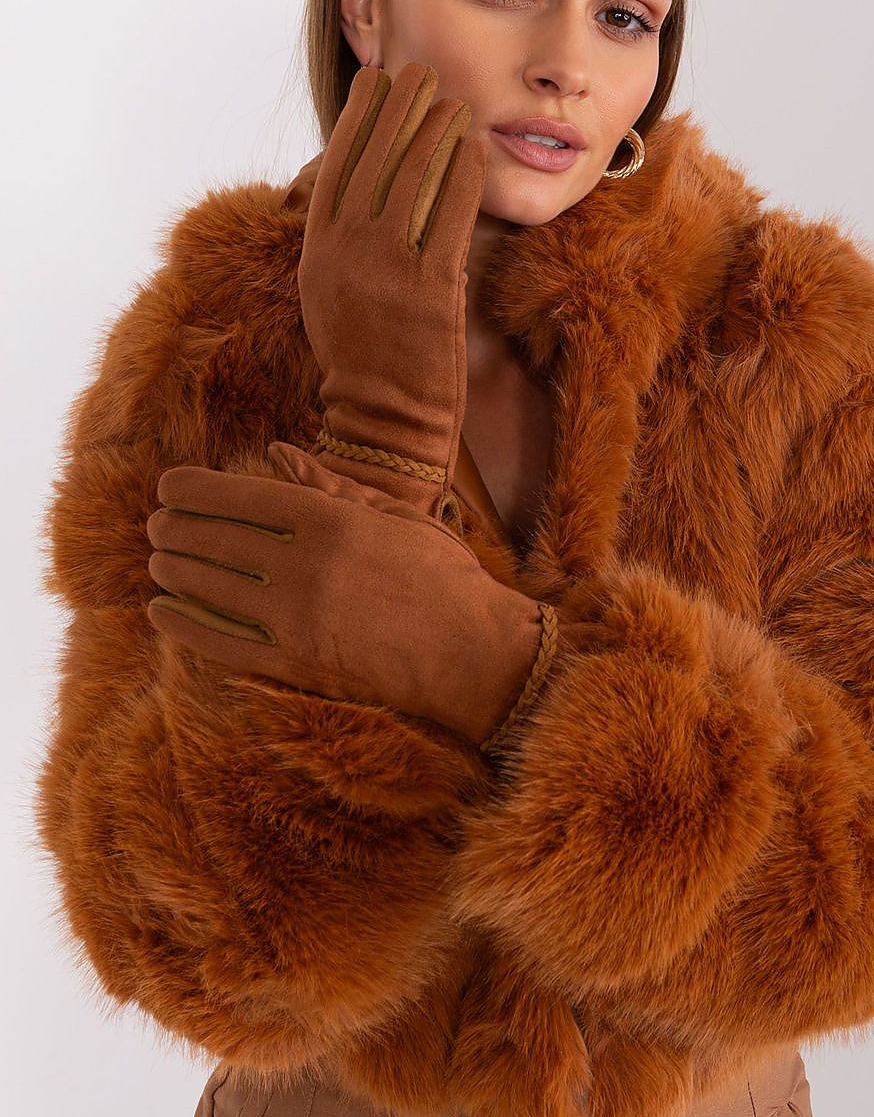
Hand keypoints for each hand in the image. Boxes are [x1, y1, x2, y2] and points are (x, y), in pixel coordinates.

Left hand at [145, 444, 557, 749]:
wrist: (474, 654)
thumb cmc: (442, 577)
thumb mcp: (392, 516)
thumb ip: (330, 484)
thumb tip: (276, 453)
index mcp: (330, 520)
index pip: (240, 497)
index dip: (194, 490)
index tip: (168, 487)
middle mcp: (305, 565)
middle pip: (216, 540)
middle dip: (175, 528)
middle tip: (156, 524)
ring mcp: (295, 617)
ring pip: (210, 587)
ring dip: (174, 570)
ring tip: (158, 559)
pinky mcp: (294, 663)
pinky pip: (221, 642)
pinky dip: (184, 625)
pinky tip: (162, 611)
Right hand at [294, 59, 485, 517]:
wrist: (383, 420)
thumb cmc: (366, 359)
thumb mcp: (333, 293)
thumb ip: (341, 242)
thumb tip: (358, 190)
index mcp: (319, 252)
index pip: (336, 167)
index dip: (357, 119)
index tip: (374, 81)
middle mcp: (346, 253)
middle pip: (374, 161)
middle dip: (398, 109)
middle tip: (420, 71)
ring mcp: (386, 270)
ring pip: (411, 179)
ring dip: (435, 131)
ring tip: (452, 99)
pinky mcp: (429, 290)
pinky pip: (448, 215)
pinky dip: (462, 175)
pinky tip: (474, 147)